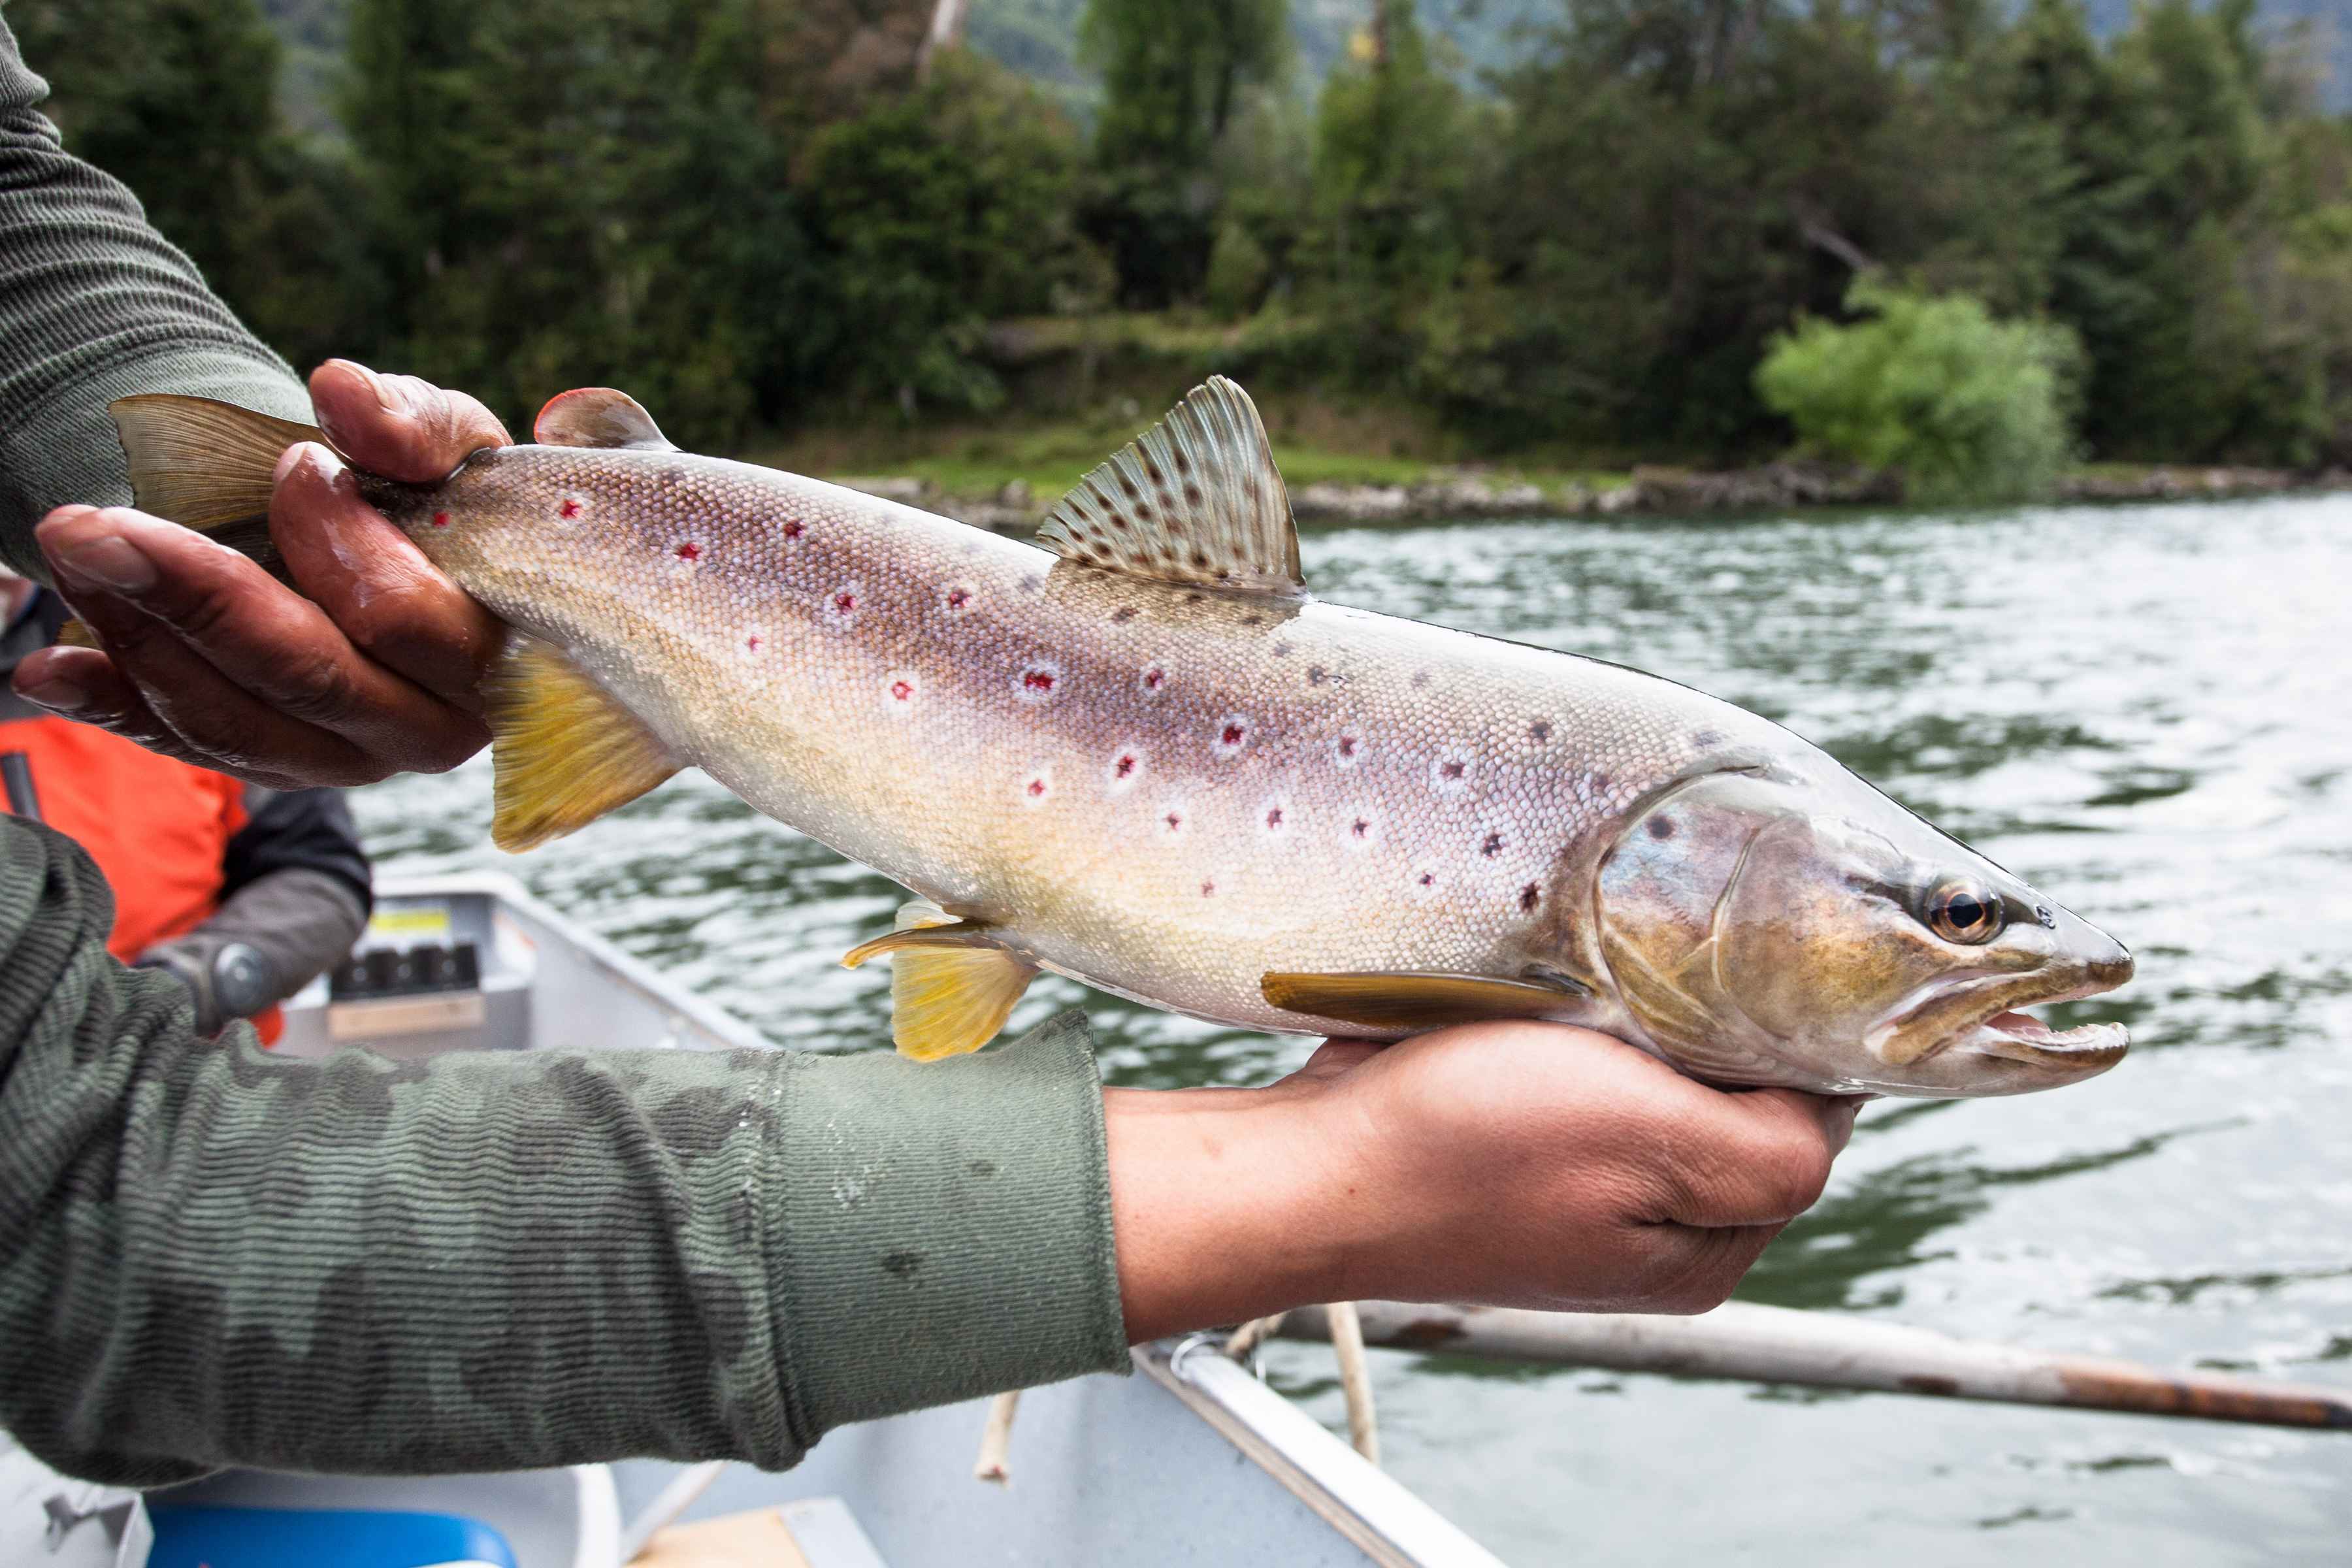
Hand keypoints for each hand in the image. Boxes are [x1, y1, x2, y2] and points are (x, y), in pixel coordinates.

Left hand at [9, 362, 508, 789]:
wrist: (409, 552)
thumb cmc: (441, 497)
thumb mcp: (451, 443)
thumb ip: (412, 420)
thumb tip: (341, 395)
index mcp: (496, 655)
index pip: (407, 621)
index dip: (339, 544)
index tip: (293, 465)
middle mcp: (430, 730)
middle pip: (309, 678)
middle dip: (196, 595)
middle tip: (89, 522)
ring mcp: (351, 760)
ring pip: (237, 721)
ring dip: (138, 634)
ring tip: (74, 548)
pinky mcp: (283, 765)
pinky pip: (190, 749)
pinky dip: (113, 707)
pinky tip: (49, 667)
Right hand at [1106, 1022, 1859, 1339]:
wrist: (1305, 1168)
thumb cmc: (1465, 1148)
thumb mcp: (1654, 1143)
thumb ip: (1776, 1146)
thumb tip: (1833, 1104)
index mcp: (1706, 1249)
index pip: (1812, 1119)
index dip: (1789, 1036)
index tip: (1736, 971)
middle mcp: (1652, 1235)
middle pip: (1737, 1096)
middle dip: (1709, 1027)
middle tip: (1648, 970)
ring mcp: (1579, 1195)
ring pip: (1658, 1075)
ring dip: (1634, 1020)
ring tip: (1582, 990)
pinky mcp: (1515, 1151)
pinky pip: (1582, 1072)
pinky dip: (1571, 1029)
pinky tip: (1536, 1007)